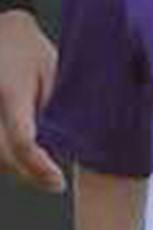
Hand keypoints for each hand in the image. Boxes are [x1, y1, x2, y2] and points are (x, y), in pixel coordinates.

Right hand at [0, 9, 62, 192]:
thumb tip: (69, 143)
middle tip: (53, 179)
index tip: (57, 181)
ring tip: (40, 167)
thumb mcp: (53, 71)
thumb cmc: (29, 49)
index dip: (38, 166)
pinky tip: (21, 156)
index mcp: (12, 90)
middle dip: (28, 172)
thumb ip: (56, 106)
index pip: (22, 139)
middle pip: (3, 155)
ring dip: (14, 166)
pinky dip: (5, 156)